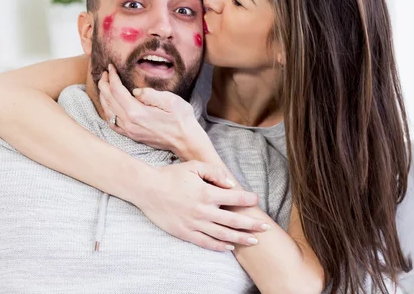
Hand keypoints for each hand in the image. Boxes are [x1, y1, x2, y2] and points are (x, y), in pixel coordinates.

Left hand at [98, 64, 199, 155]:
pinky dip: (107, 112)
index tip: (110, 67)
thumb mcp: (170, 100)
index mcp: (137, 112)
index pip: (117, 90)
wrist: (185, 140)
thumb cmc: (181, 119)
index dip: (112, 77)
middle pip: (109, 100)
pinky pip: (112, 123)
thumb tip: (135, 91)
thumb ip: (150, 94)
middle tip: (104, 73)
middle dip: (104, 84)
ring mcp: (129, 130)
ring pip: (108, 111)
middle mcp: (129, 122)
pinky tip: (108, 106)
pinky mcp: (131, 135)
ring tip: (104, 86)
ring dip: (103, 97)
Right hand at [135, 160, 270, 251]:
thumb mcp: (194, 166)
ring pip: (222, 234)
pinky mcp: (185, 233)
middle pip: (233, 220)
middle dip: (252, 224)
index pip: (234, 198)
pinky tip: (230, 247)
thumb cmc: (171, 175)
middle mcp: (203, 211)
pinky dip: (219, 246)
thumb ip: (214, 172)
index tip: (256, 200)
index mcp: (206, 193)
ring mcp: (194, 224)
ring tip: (254, 241)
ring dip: (240, 238)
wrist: (148, 189)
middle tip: (265, 227)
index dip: (248, 199)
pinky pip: (206, 242)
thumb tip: (231, 183)